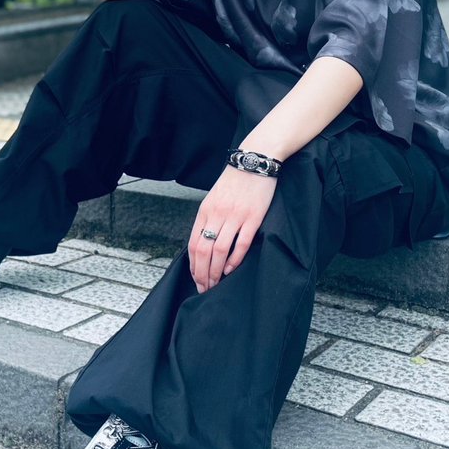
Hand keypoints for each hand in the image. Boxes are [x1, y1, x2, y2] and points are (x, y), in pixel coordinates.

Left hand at [188, 166, 276, 291]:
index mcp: (205, 210)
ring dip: (216, 271)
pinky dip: (234, 259)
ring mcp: (235, 216)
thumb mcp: (214, 198)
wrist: (254, 160)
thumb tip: (203, 243)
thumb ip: (209, 218)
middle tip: (205, 288)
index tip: (196, 279)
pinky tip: (231, 269)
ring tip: (216, 284)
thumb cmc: (235, 180)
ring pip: (219, 251)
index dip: (193, 265)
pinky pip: (241, 243)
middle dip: (202, 274)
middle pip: (204, 251)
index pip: (194, 244)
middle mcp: (217, 214)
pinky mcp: (253, 217)